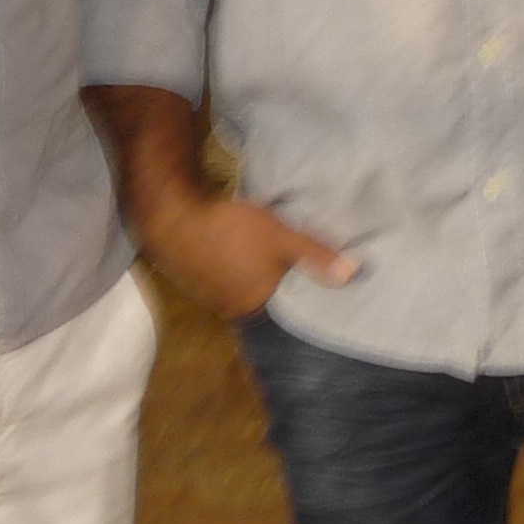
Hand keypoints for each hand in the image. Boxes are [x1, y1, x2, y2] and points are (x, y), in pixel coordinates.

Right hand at [138, 188, 357, 316]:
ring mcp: (209, 294)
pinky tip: (238, 245)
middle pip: (264, 294)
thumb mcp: (281, 238)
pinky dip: (234, 262)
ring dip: (253, 269)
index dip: (299, 285)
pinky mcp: (194, 276)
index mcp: (253, 305)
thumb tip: (352, 273)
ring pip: (243, 282)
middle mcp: (231, 308)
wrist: (171, 215)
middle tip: (289, 255)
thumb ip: (315, 256)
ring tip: (263, 249)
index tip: (310, 270)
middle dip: (277, 277)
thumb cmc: (231, 229)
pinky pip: (224, 273)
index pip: (287, 304)